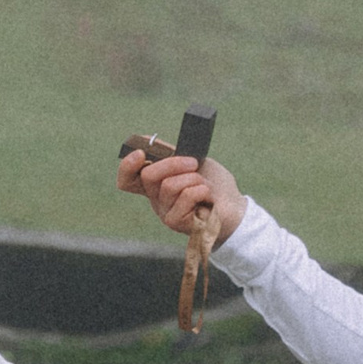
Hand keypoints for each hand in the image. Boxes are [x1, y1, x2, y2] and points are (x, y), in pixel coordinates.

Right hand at [119, 147, 244, 248]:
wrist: (235, 207)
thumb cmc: (214, 184)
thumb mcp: (191, 160)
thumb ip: (171, 154)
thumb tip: (148, 140)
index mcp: (156, 185)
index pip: (127, 180)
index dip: (127, 166)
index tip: (140, 153)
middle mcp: (156, 200)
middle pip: (148, 176)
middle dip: (173, 163)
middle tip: (193, 162)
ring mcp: (165, 213)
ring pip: (169, 185)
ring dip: (194, 178)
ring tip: (204, 185)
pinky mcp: (177, 223)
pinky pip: (186, 196)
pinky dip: (202, 190)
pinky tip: (208, 199)